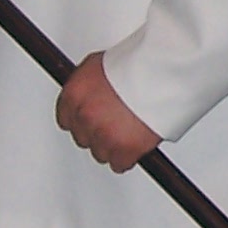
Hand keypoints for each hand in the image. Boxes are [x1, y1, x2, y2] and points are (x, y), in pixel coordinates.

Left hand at [56, 52, 160, 171]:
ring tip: (129, 130)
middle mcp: (85, 116)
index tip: (90, 120)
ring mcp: (103, 135)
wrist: (162, 73)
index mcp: (74, 94)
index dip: (81, 120)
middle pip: (83, 137)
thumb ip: (88, 86)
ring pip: (100, 152)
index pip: (65, 118)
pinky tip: (136, 144)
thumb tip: (87, 94)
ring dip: (113, 145)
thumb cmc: (138, 63)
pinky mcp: (123, 150)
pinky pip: (119, 164)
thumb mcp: (100, 65)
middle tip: (114, 123)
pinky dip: (128, 157)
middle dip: (97, 132)